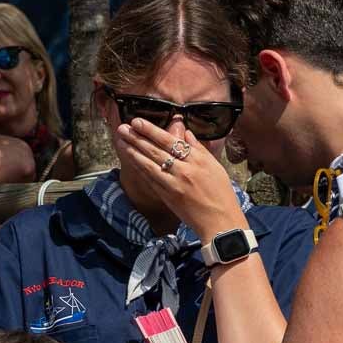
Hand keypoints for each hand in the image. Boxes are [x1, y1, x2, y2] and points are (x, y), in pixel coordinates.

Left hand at [114, 118, 245, 241]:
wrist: (219, 221)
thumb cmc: (221, 193)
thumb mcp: (215, 166)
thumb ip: (199, 148)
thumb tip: (186, 132)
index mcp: (197, 159)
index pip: (170, 140)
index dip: (152, 130)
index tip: (138, 121)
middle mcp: (184, 169)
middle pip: (156, 150)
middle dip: (137, 137)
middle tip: (123, 127)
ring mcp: (173, 183)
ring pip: (149, 163)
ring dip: (133, 151)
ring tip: (121, 140)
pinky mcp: (167, 196)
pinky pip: (150, 178)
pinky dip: (139, 167)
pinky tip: (130, 159)